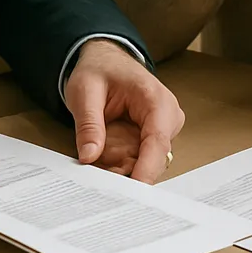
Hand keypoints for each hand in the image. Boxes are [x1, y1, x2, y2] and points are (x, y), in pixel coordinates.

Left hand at [65, 40, 184, 183]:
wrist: (104, 61)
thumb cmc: (100, 70)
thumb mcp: (85, 91)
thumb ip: (89, 124)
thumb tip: (89, 156)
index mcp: (156, 100)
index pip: (158, 140)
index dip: (147, 168)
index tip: (134, 191)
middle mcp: (165, 119)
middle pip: (153, 160)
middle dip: (128, 176)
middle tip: (101, 190)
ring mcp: (158, 132)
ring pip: (142, 166)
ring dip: (118, 172)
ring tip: (95, 175)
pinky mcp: (147, 143)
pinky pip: (133, 164)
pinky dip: (115, 168)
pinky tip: (99, 170)